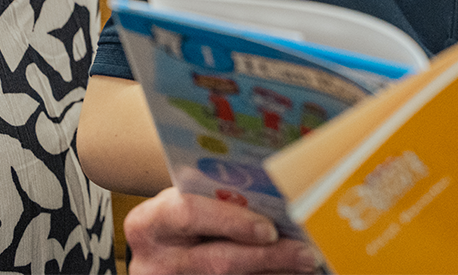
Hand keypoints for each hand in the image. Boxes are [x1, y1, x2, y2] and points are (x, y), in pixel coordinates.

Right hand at [123, 189, 321, 274]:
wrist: (156, 246)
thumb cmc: (181, 212)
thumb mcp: (185, 198)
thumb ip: (218, 196)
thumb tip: (279, 190)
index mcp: (150, 221)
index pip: (190, 215)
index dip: (231, 222)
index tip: (269, 229)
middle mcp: (155, 261)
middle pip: (217, 262)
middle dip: (268, 257)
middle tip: (307, 253)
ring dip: (273, 273)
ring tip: (306, 263)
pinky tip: (288, 272)